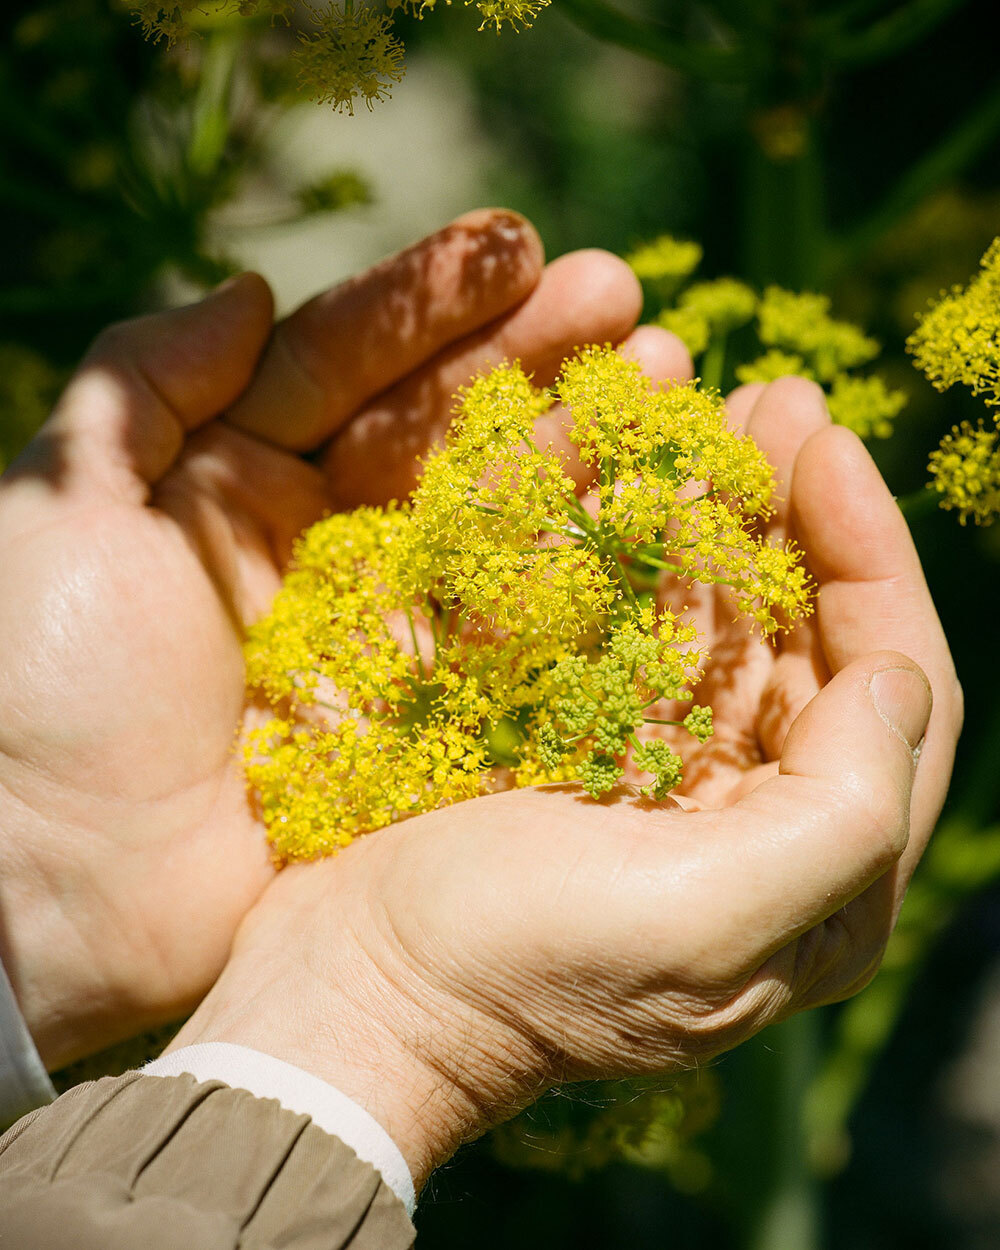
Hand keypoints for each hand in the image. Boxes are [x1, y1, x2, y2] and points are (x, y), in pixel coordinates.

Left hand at [0, 209, 654, 1068]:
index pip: (345, 364)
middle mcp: (315, 544)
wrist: (46, 885)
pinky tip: (647, 510)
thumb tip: (252, 292)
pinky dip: (580, 571)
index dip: (431, 303)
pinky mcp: (423, 719)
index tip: (522, 246)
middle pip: (439, 430)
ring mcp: (378, 632)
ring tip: (665, 376)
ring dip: (576, 446)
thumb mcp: (62, 509)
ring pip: (492, 519)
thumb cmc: (36, 686)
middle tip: (628, 298)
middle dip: (531, 357)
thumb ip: (145, 387)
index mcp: (229, 480)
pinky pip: (513, 631)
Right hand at [167, 376, 960, 1190]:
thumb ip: (842, 812)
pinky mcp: (584, 753)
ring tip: (718, 413)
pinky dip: (640, 557)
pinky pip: (635, 634)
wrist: (352, 990)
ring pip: (726, 626)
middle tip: (778, 399)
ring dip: (727, 518)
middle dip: (801, 517)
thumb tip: (896, 675)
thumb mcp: (705, 921)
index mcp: (819, 884)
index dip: (874, 561)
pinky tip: (636, 483)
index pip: (894, 695)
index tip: (826, 446)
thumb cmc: (518, 969)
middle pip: (813, 643)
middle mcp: (759, 830)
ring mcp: (668, 784)